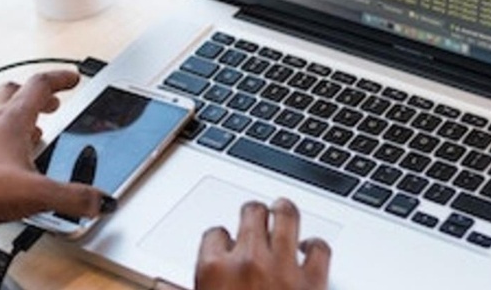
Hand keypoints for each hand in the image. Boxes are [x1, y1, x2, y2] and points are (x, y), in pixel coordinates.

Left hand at [0, 70, 107, 231]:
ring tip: (27, 130)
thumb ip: (73, 198)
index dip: (60, 78)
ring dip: (13, 115)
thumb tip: (99, 200)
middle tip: (50, 103)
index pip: (40, 85)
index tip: (72, 78)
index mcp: (12, 119)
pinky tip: (0, 160)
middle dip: (35, 95)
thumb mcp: (38, 194)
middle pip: (13, 91)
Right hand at [194, 198, 330, 289]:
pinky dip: (316, 246)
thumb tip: (169, 281)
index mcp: (214, 270)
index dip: (221, 239)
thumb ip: (192, 283)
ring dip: (283, 210)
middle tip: (255, 215)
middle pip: (251, 213)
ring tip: (282, 208)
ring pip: (286, 217)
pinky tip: (310, 247)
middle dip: (253, 213)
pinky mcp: (312, 284)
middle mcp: (248, 262)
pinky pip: (320, 250)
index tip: (225, 245)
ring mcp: (283, 269)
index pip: (214, 235)